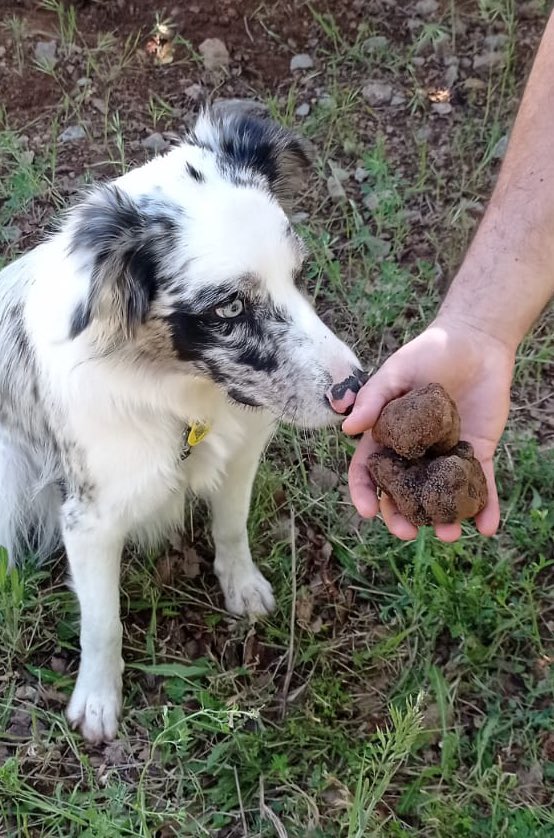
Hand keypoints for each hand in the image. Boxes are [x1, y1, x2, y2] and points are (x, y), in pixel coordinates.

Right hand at [343, 316, 515, 541]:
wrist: (475, 341)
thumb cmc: (429, 351)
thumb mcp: (397, 371)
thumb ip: (374, 398)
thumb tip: (348, 429)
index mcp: (388, 435)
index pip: (369, 470)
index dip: (365, 492)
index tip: (368, 511)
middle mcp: (414, 452)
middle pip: (403, 493)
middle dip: (402, 516)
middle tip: (408, 532)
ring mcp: (445, 455)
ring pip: (441, 495)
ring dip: (444, 519)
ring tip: (450, 534)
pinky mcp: (477, 452)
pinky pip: (482, 484)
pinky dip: (486, 506)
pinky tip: (487, 527)